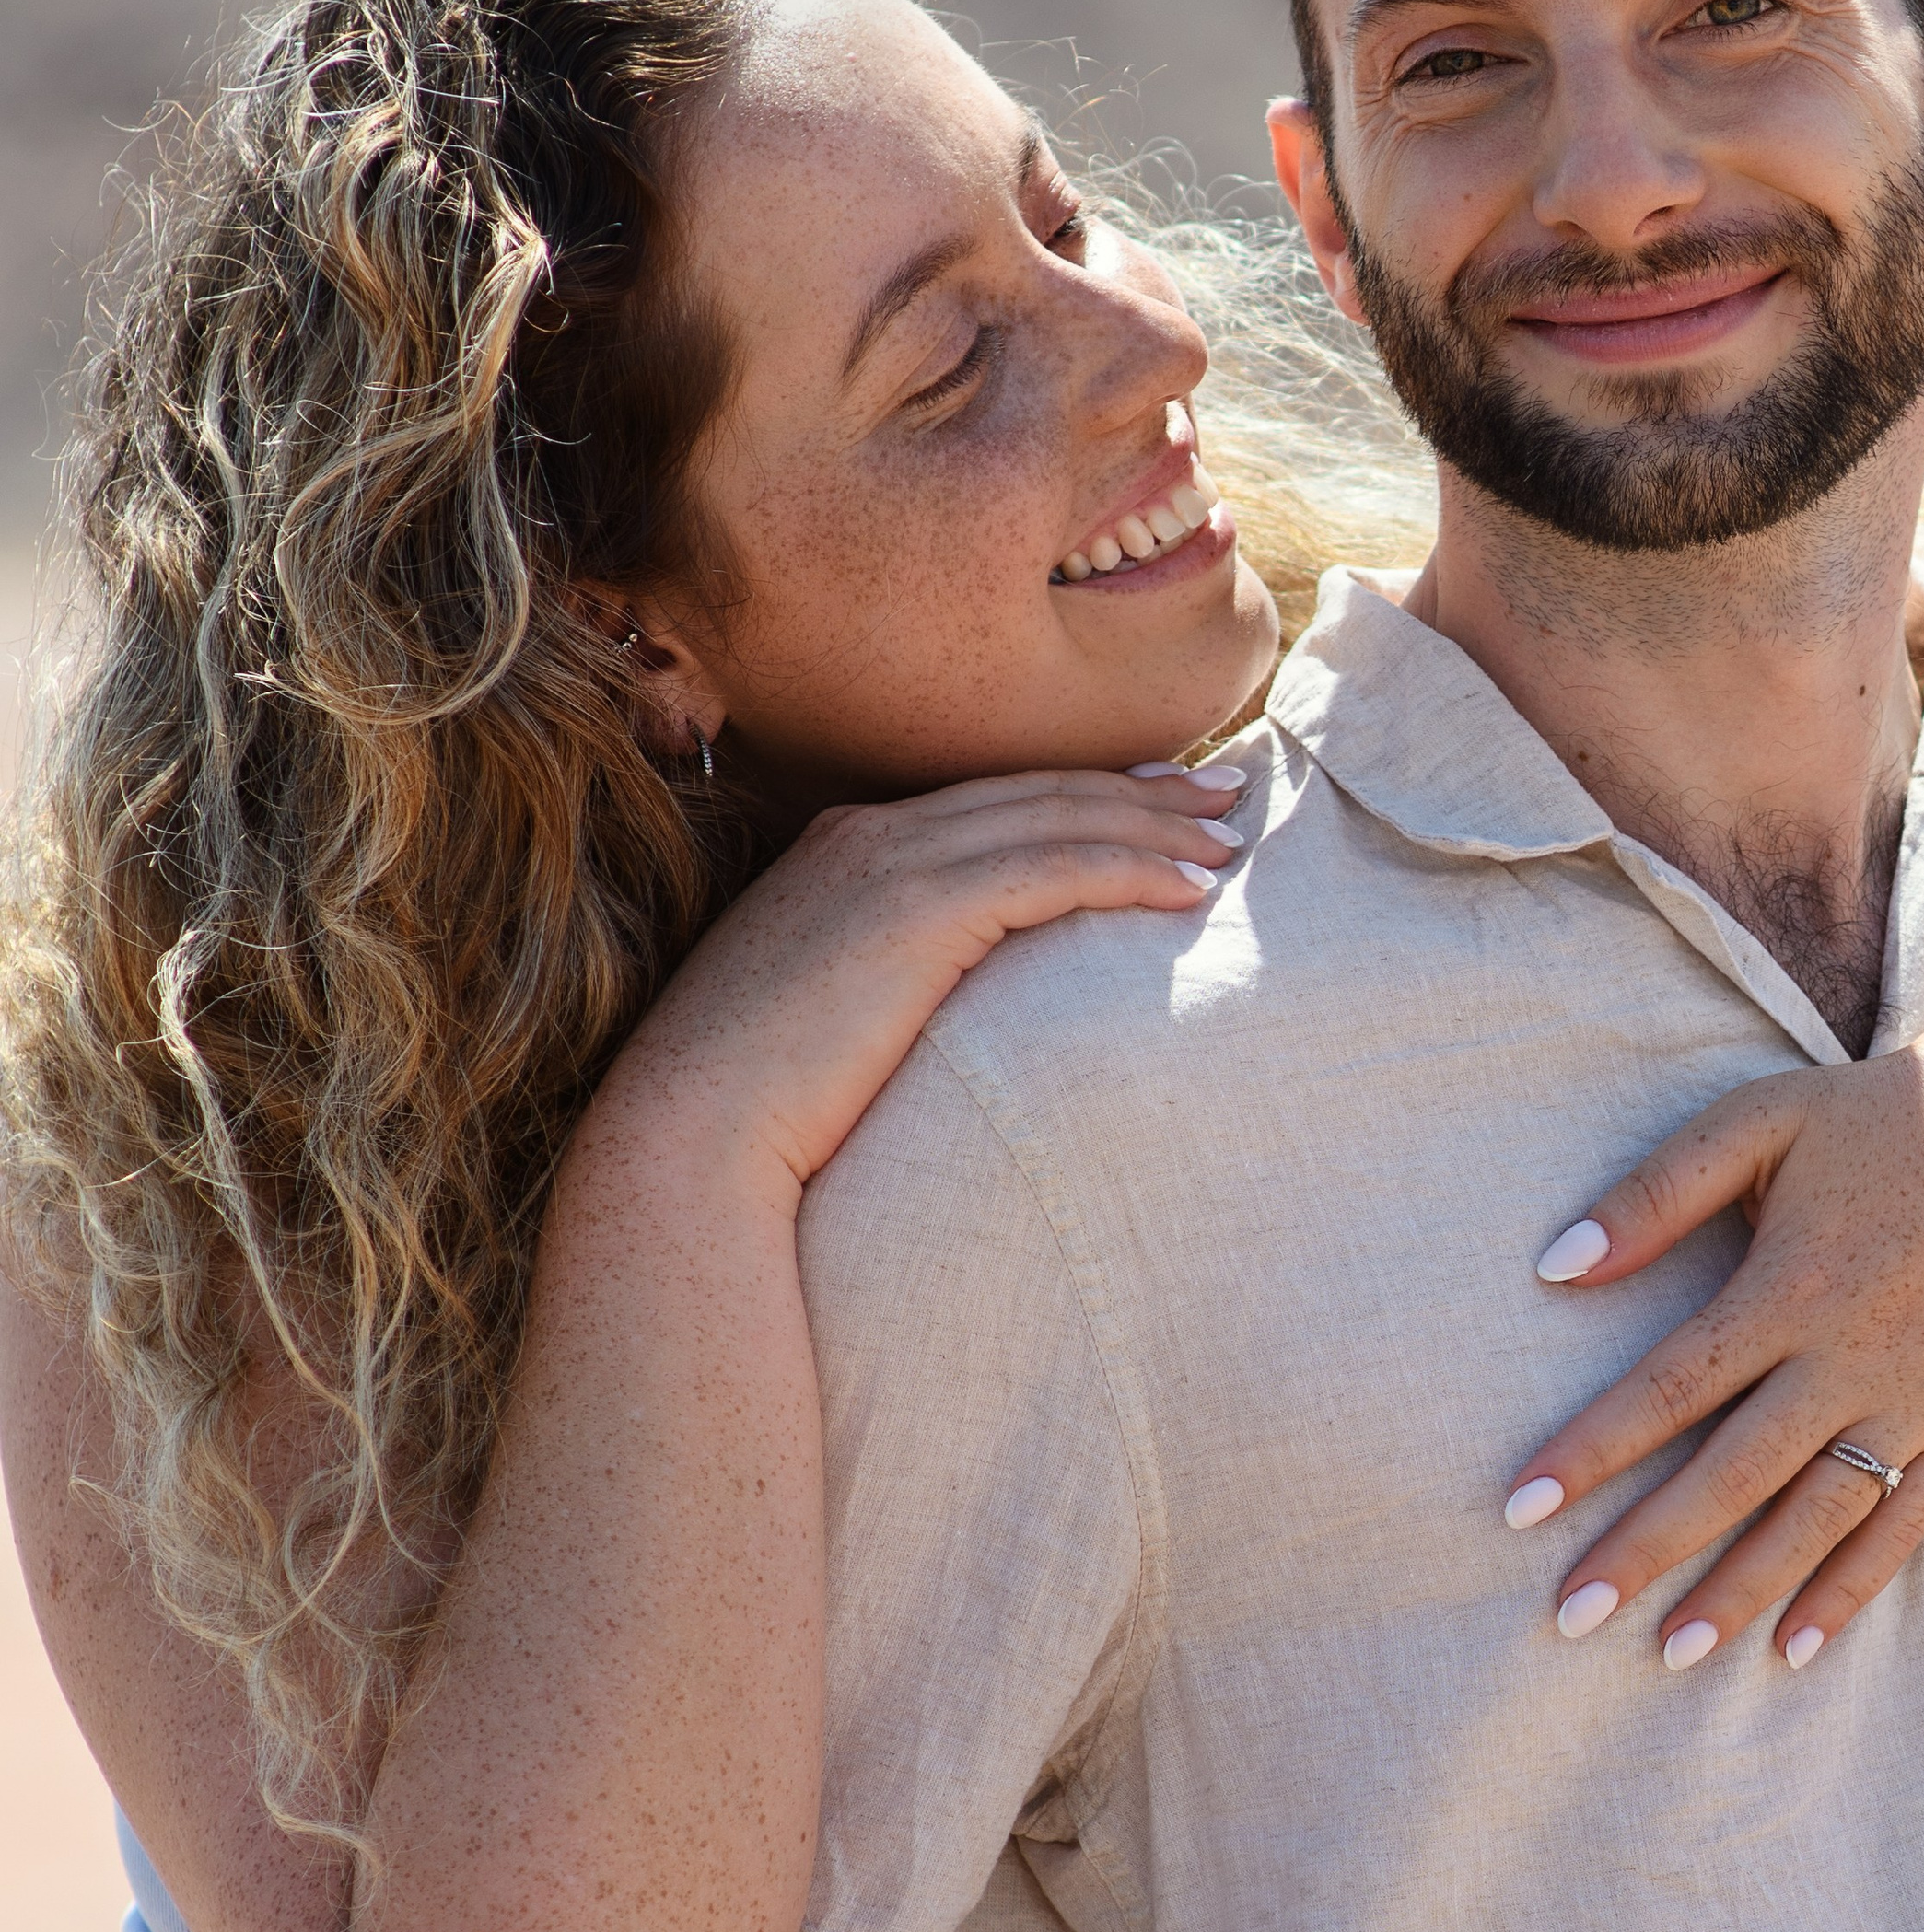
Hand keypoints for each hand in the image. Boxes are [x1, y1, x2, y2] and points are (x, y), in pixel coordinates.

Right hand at [598, 760, 1248, 1189]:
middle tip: (1225, 797)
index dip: (1084, 796)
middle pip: (1038, 792)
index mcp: (844, 846)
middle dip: (1140, 793)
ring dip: (1155, 826)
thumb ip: (887, 977)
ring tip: (1229, 842)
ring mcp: (893, 862)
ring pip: (1058, 819)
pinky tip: (1191, 889)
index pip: (992, 801)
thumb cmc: (753, 1109)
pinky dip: (1131, 868)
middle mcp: (870, 834)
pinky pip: (1055, 868)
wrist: (685, 1138)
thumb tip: (959, 998)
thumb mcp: (824, 1013)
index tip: (1159, 802)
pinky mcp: (921, 908)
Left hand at [1502, 1025, 1923, 1669]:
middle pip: (1731, 1474)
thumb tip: (1556, 1265)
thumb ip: (1657, 1192)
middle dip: (1646, 1548)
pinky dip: (1851, 1589)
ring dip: (1742, 1590)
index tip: (1517, 1505)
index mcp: (1789, 1286)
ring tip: (1670, 1652)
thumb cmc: (1872, 1117)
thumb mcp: (1755, 1121)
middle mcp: (1852, 1357)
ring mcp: (1919, 1399)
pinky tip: (1795, 1645)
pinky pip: (1906, 1525)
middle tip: (1569, 1612)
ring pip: (1816, 1518)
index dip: (1589, 1450)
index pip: (1668, 1388)